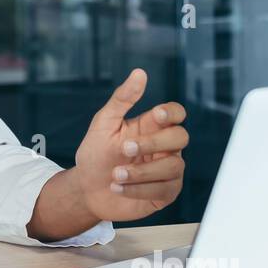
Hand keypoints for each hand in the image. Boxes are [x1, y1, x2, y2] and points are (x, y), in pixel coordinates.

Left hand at [72, 68, 187, 221]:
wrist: (86, 189)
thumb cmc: (96, 154)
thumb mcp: (104, 124)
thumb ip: (122, 99)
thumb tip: (139, 73)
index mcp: (151, 127)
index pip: (176, 114)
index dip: (172, 113)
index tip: (157, 115)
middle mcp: (164, 148)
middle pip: (181, 137)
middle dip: (153, 143)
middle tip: (125, 148)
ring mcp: (167, 171)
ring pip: (173, 167)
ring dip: (141, 172)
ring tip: (115, 175)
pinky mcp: (164, 194)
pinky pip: (163, 190)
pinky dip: (138, 189)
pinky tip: (117, 187)